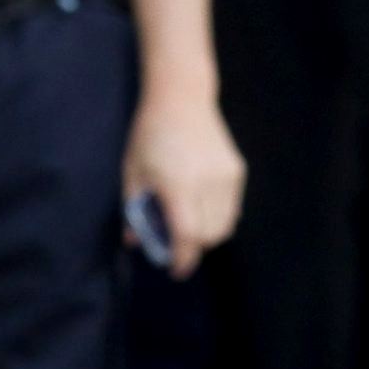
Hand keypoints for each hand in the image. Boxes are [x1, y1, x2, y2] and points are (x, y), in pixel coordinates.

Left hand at [121, 90, 244, 278]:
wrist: (181, 97)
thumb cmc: (149, 134)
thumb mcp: (132, 171)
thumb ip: (134, 210)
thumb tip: (136, 241)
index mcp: (178, 184)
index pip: (188, 235)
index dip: (183, 258)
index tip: (175, 271)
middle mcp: (208, 182)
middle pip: (210, 236)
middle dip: (193, 247)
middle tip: (176, 244)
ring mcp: (227, 176)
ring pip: (225, 225)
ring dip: (207, 234)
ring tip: (187, 222)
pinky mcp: (237, 170)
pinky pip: (232, 208)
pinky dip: (218, 216)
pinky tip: (200, 203)